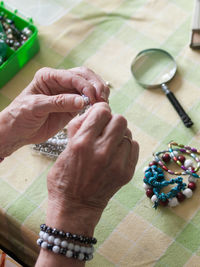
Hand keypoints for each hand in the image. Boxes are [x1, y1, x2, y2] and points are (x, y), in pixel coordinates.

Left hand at [0, 67, 108, 156]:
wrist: (18, 132)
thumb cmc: (20, 116)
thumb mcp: (36, 107)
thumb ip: (59, 103)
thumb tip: (82, 102)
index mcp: (49, 76)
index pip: (73, 76)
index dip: (85, 86)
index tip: (92, 98)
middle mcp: (60, 82)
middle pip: (85, 76)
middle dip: (96, 86)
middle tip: (101, 100)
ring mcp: (68, 94)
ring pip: (90, 86)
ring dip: (99, 92)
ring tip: (103, 104)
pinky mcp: (72, 106)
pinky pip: (88, 101)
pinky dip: (96, 103)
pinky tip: (99, 108)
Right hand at [46, 102, 138, 233]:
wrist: (76, 207)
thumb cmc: (64, 178)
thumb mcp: (64, 149)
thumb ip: (78, 127)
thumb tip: (93, 112)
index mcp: (83, 144)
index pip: (102, 112)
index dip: (100, 110)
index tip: (98, 115)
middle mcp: (102, 152)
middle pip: (120, 120)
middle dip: (112, 120)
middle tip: (105, 129)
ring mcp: (116, 163)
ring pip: (128, 133)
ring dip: (119, 134)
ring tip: (110, 142)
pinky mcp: (126, 173)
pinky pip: (134, 147)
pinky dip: (126, 146)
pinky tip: (116, 152)